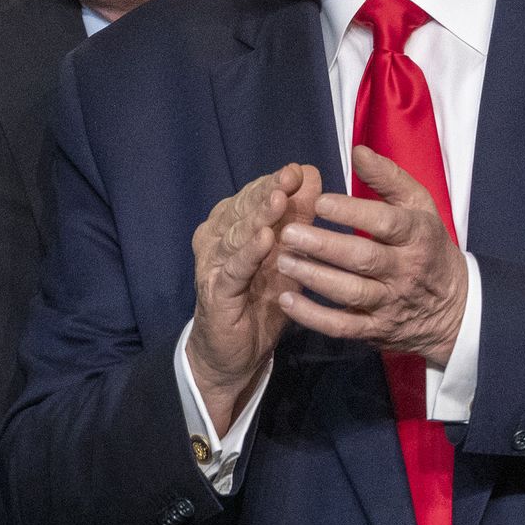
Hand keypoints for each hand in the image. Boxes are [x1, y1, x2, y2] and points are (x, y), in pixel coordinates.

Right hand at [186, 163, 323, 433]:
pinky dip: (248, 253)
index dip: (274, 182)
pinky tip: (264, 240)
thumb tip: (311, 175)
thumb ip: (296, 219)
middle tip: (290, 176)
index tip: (299, 170)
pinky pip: (233, 269)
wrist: (235, 354)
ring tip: (279, 200)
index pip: (252, 197)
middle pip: (243, 210)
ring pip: (236, 234)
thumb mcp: (285, 257)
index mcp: (231, 227)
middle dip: (268, 191)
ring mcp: (213, 265)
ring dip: (258, 216)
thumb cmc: (260, 300)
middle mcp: (217, 239)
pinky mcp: (215, 292)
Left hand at [274, 146, 466, 366]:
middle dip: (324, 246)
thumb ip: (389, 177)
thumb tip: (357, 150)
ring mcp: (390, 303)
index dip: (353, 213)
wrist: (453, 308)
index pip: (387, 223)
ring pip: (351, 293)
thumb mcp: (420, 206)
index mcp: (418, 235)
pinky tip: (286, 300)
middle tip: (288, 233)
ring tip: (281, 260)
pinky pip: (343, 327)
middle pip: (364, 259)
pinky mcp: (376, 330)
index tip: (320, 203)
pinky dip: (314, 317)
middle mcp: (405, 271)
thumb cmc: (427, 245)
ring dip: (314, 278)